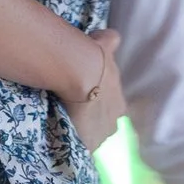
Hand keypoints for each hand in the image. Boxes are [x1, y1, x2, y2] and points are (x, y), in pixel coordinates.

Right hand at [69, 29, 125, 151]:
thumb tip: (112, 36)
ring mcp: (102, 133)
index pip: (113, 108)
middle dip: (94, 121)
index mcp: (119, 101)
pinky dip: (74, 143)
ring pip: (94, 137)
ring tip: (68, 127)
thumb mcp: (104, 44)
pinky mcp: (88, 142)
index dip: (101, 105)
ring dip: (84, 133)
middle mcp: (115, 119)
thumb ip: (110, 41)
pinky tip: (63, 139)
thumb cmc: (92, 58)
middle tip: (77, 114)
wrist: (80, 71)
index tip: (89, 100)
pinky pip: (82, 147)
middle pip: (105, 125)